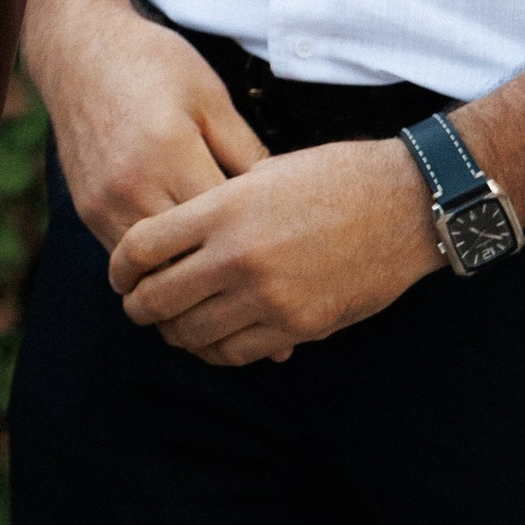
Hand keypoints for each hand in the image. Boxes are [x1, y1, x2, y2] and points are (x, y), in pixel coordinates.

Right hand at [38, 0, 266, 250]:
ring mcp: (103, 203)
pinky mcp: (86, 211)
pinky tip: (183, 254)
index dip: (254, 235)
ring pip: (155, 270)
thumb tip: (280, 201)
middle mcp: (131, 186)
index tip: (280, 243)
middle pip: (189, 256)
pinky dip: (157, 264)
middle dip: (224, 263)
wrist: (79, 52)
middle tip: (260, 269)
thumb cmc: (153, 65)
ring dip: (187, 272)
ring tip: (222, 272)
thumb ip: (246, 151)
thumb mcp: (211, 96)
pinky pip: (128, 257)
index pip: (223, 222)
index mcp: (170, 152)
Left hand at [108, 138, 440, 366]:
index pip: (142, 247)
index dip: (120, 266)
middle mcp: (238, 256)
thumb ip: (216, 207)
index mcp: (223, 209)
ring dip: (174, 332)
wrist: (405, 204)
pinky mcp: (297, 326)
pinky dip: (215, 350)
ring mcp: (268, 297)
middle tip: (138, 304)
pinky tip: (213, 337)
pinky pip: (235, 353)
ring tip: (174, 324)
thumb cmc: (334, 177)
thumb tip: (176, 240)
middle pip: (157, 298)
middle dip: (138, 306)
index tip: (120, 273)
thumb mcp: (263, 172)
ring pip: (191, 334)